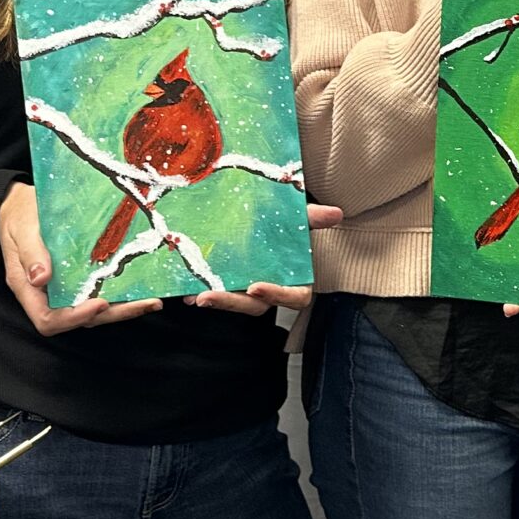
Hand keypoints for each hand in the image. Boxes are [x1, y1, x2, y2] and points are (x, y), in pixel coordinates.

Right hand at [0, 182, 162, 334]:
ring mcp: (66, 289)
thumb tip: (41, 278)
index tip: (99, 304)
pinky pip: (99, 292)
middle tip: (142, 304)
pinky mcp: (80, 280)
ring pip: (94, 311)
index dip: (74, 318)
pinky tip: (143, 290)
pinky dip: (121, 294)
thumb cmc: (18, 216)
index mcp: (28, 289)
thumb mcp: (22, 229)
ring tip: (151, 302)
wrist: (20, 205)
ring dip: (123, 309)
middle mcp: (48, 295)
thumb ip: (31, 253)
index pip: (48, 319)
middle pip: (79, 319)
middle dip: (112, 315)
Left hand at [187, 204, 343, 313]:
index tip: (256, 287)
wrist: (268, 218)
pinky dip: (200, 289)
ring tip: (192, 294)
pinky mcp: (230, 284)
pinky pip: (216, 292)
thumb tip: (335, 213)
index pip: (294, 298)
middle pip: (255, 306)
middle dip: (231, 303)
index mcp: (296, 280)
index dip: (277, 295)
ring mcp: (249, 289)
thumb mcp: (299, 218)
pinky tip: (183, 285)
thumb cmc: (288, 224)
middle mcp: (271, 289)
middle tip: (208, 296)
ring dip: (213, 300)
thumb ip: (312, 218)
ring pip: (233, 301)